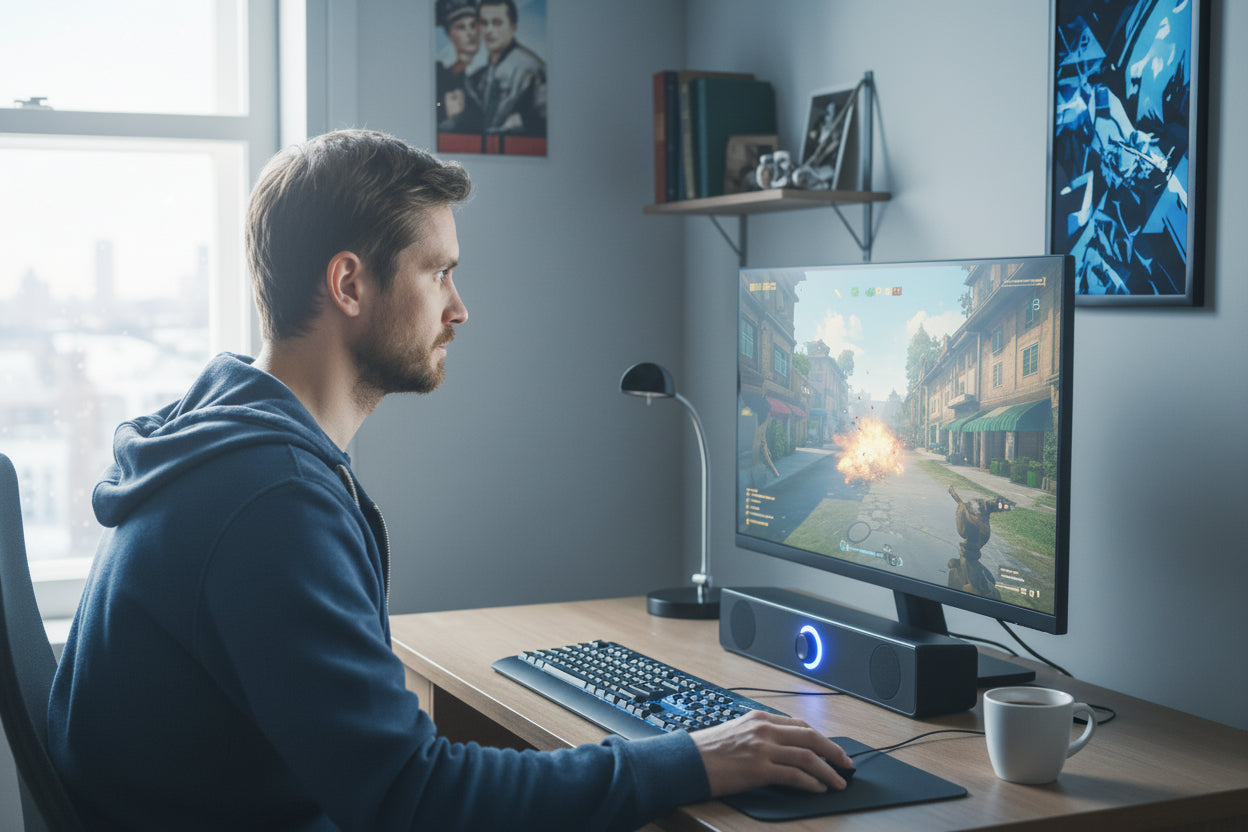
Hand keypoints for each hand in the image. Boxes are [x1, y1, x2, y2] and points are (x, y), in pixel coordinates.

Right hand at [689, 710, 853, 796]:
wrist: (684, 761)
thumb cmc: (705, 751)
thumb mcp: (734, 732)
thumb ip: (757, 735)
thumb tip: (780, 749)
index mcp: (757, 718)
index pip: (798, 725)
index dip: (820, 738)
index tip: (831, 748)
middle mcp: (763, 729)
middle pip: (810, 736)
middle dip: (833, 751)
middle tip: (847, 764)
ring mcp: (762, 748)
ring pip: (808, 756)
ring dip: (828, 770)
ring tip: (838, 782)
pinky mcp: (759, 769)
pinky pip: (795, 775)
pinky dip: (811, 782)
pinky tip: (818, 788)